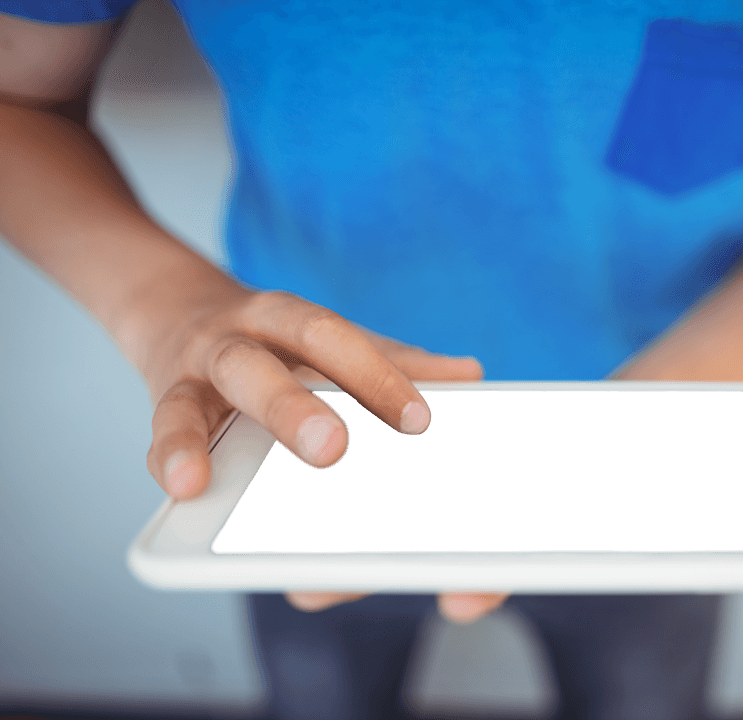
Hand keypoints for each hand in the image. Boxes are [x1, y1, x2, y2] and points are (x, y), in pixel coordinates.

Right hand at [137, 281, 503, 621]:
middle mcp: (242, 337)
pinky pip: (163, 429)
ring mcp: (195, 370)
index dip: (376, 377)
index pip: (337, 340)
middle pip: (267, 363)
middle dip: (294, 408)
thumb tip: (471, 376)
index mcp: (292, 321)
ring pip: (200, 396)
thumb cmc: (277, 343)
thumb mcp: (331, 343)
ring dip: (203, 441)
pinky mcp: (164, 404)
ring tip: (207, 482)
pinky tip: (186, 488)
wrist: (177, 310)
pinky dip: (170, 457)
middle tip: (332, 451)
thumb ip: (393, 361)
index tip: (420, 422)